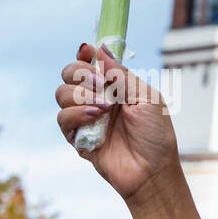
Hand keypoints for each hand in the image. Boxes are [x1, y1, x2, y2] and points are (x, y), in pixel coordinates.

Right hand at [54, 41, 205, 218]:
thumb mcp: (146, 98)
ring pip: (61, 93)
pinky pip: (62, 118)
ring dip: (80, 95)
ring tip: (104, 108)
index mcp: (114, 87)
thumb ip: (121, 74)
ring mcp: (85, 117)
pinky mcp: (77, 137)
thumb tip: (100, 48)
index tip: (86, 51)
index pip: (89, 63)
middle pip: (68, 73)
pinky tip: (95, 117)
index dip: (84, 55)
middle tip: (99, 84)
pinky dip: (76, 114)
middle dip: (79, 73)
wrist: (153, 170)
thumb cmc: (156, 135)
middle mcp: (96, 99)